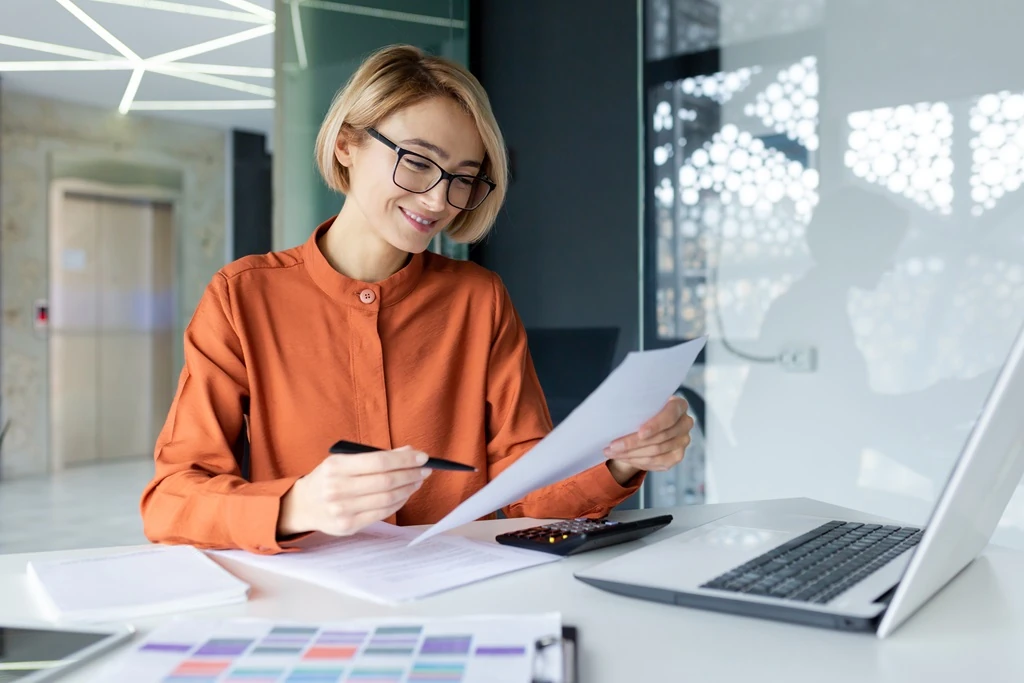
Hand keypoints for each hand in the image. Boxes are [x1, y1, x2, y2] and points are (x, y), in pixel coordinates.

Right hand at [278, 446, 430, 536]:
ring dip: (408, 489)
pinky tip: (405, 494)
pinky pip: (382, 513)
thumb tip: (410, 453)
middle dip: (411, 474)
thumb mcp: (344, 460)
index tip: (422, 456)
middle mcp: (337, 489)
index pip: (379, 462)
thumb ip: (375, 457)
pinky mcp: (349, 526)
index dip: (405, 460)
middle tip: (424, 470)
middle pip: (386, 482)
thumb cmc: (329, 478)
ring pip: (387, 499)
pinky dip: (398, 502)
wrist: (303, 505)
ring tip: (417, 481)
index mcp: (336, 467)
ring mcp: (342, 510)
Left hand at [603, 396, 693, 482]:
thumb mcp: (641, 404)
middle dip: (633, 443)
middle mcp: (685, 423)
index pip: (670, 416)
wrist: (649, 423)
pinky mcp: (677, 456)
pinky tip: (624, 457)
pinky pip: (656, 462)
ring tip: (612, 452)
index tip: (640, 433)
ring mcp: (683, 441)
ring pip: (656, 452)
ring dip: (631, 454)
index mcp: (678, 405)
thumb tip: (615, 415)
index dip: (655, 426)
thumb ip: (636, 407)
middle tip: (613, 446)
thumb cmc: (644, 411)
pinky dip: (637, 461)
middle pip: (660, 437)